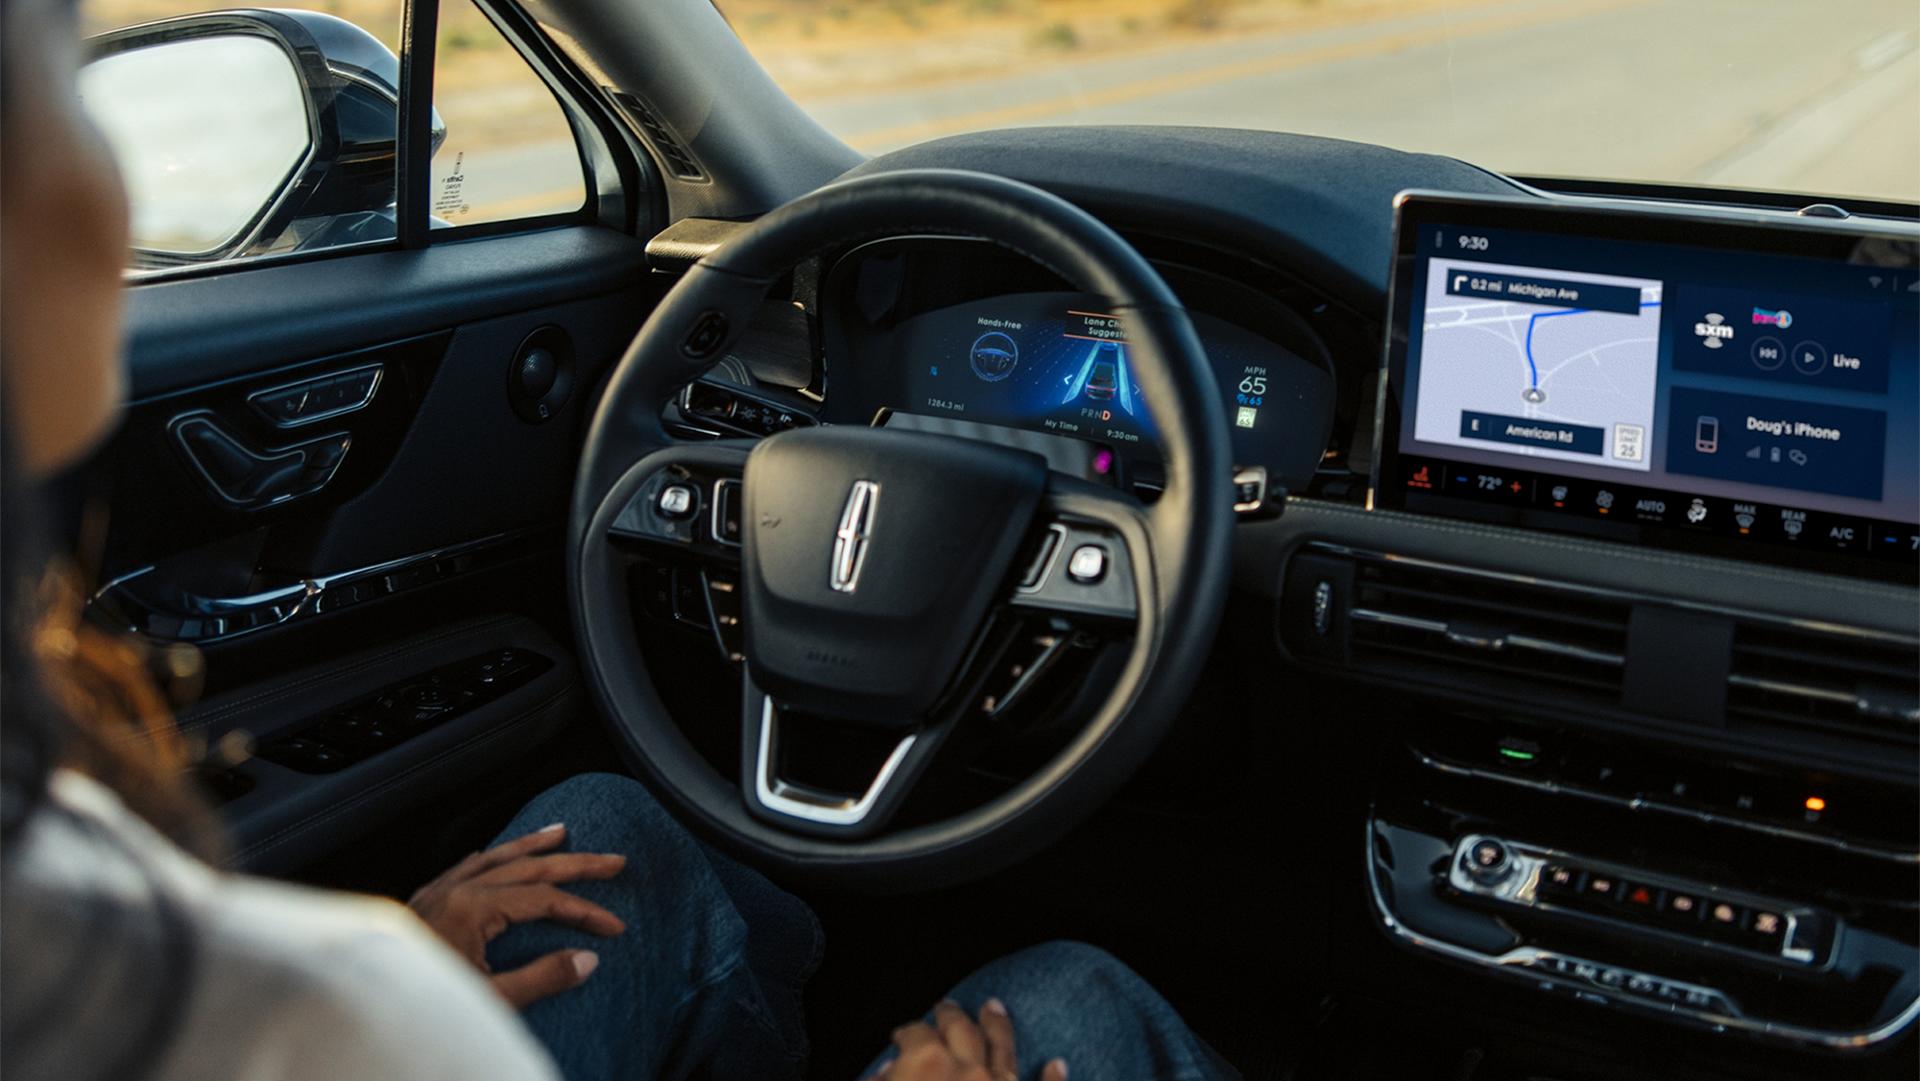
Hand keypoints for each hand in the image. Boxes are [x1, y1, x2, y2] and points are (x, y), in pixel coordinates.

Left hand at [408, 822, 626, 1007]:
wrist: (358, 1006)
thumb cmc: (419, 1007)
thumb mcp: (489, 1000)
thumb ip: (540, 978)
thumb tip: (586, 960)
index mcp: (473, 908)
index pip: (544, 899)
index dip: (584, 910)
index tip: (612, 926)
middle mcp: (455, 890)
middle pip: (527, 867)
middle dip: (574, 862)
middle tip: (611, 860)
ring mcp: (436, 893)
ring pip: (494, 857)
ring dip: (531, 845)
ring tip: (561, 833)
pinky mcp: (421, 904)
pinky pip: (463, 866)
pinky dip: (489, 856)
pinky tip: (495, 853)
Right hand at [875, 999, 1067, 1080]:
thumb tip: (885, 1073)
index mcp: (926, 1066)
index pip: (913, 1035)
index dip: (906, 1032)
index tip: (901, 1034)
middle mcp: (970, 1071)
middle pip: (960, 1030)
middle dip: (951, 1015)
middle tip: (946, 1005)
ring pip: (1003, 1048)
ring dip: (999, 1026)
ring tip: (995, 1007)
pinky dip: (1053, 1078)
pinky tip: (1058, 1064)